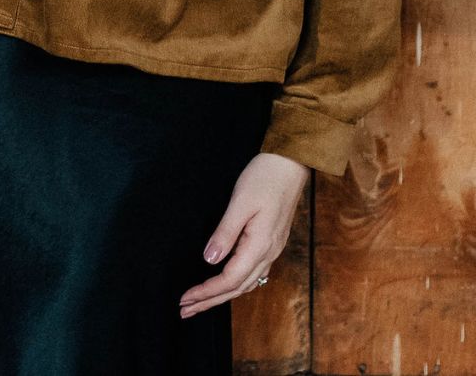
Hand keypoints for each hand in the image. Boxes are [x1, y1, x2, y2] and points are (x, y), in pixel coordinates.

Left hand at [178, 152, 309, 319]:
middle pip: (237, 288)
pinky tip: (226, 284)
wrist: (290, 164)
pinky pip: (252, 272)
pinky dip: (235, 283)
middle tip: (184, 310)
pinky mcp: (271, 241)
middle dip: (210, 301)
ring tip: (200, 302)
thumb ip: (225, 232)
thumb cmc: (264, 178)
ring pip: (246, 283)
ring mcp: (272, 249)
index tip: (185, 299)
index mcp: (260, 245)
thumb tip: (209, 260)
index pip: (229, 279)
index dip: (206, 291)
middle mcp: (268, 253)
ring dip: (221, 295)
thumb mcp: (240, 202)